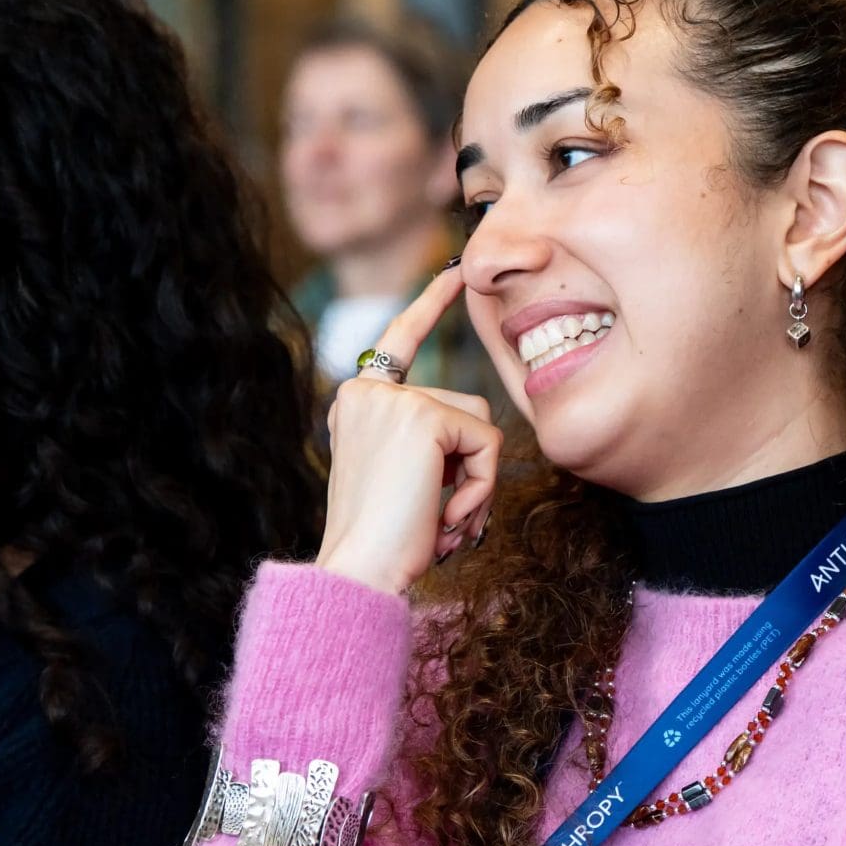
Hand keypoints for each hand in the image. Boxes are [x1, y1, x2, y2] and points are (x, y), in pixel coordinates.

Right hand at [314, 267, 501, 596]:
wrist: (359, 570)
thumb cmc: (384, 541)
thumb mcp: (400, 478)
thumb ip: (428, 441)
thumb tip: (479, 435)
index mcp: (357, 401)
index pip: (400, 340)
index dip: (429, 306)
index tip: (456, 274)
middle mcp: (368, 390)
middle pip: (466, 404)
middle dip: (472, 465)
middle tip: (444, 515)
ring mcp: (394, 399)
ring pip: (481, 424)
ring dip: (478, 480)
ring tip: (444, 519)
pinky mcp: (423, 416)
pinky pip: (488, 444)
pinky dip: (482, 487)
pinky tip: (448, 516)